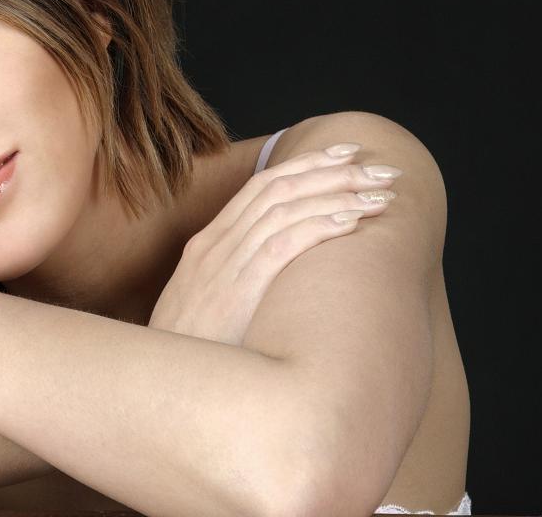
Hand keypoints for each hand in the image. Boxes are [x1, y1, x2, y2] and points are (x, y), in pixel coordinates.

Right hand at [147, 142, 401, 344]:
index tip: (347, 156)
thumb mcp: (208, 309)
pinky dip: (319, 225)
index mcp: (208, 244)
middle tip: (380, 167)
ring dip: (337, 194)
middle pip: (278, 188)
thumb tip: (280, 276)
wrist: (161, 385)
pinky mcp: (236, 290)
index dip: (307, 165)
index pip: (261, 187)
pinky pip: (283, 244)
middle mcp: (214, 245)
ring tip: (380, 193)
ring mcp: (223, 265)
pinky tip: (352, 221)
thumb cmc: (191, 356)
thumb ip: (237, 283)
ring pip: (285, 208)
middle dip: (332, 171)